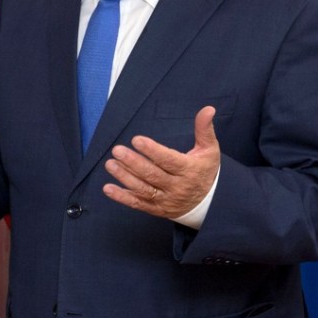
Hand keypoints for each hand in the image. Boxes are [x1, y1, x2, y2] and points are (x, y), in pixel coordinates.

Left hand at [102, 106, 219, 218]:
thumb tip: (208, 109)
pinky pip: (138, 204)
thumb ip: (204, 129)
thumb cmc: (205, 170)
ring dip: (125, 177)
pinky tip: (107, 188)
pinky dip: (122, 198)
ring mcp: (166, 200)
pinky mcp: (157, 209)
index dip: (152, 151)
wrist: (209, 203)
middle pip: (153, 175)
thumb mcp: (209, 150)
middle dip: (134, 163)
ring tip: (110, 164)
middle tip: (117, 151)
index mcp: (189, 170)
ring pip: (144, 190)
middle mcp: (177, 187)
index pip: (169, 160)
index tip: (136, 140)